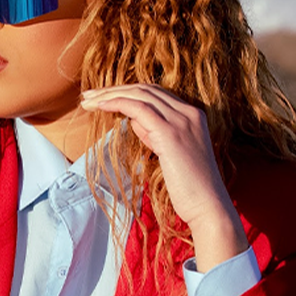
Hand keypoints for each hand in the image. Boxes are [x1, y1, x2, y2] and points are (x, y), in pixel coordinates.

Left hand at [80, 84, 247, 269]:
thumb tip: (134, 120)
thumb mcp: (170, 154)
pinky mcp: (170, 133)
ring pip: (141, 95)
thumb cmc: (189, 188)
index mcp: (192, 115)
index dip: (128, 92)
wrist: (208, 206)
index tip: (103, 98)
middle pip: (146, 89)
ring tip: (87, 101)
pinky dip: (117, 103)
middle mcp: (189, 113)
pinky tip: (100, 107)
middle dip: (114, 90)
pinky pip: (139, 108)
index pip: (155, 94)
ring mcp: (181, 120)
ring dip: (110, 95)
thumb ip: (155, 134)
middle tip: (88, 96)